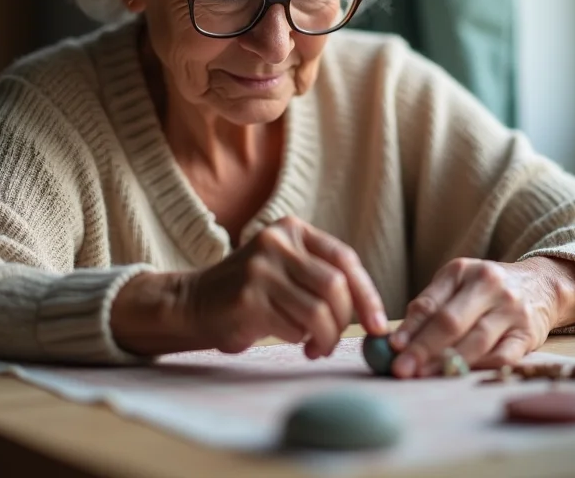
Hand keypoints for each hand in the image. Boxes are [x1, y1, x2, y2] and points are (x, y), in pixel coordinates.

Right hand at [111, 216, 387, 356]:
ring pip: (319, 311)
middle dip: (346, 320)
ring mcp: (261, 269)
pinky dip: (301, 340)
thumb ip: (320, 273)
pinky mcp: (248, 299)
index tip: (380, 323)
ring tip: (317, 346)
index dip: (368, 293)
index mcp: (291, 229)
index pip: (345, 258)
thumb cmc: (252, 290)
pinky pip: (294, 327)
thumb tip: (371, 309)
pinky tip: (294, 341)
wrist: (195, 301)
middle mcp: (277, 243)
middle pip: (336, 286)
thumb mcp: (286, 265)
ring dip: (326, 337)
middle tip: (337, 339)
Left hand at [388, 256, 574, 378]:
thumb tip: (398, 339)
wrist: (540, 284)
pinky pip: (502, 357)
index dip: (410, 326)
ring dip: (446, 362)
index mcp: (463, 270)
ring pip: (475, 341)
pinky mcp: (529, 334)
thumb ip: (431, 305)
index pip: (431, 302)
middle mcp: (489, 285)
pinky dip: (479, 368)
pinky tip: (459, 376)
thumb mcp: (457, 283)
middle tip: (402, 369)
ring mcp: (511, 310)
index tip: (392, 347)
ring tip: (423, 375)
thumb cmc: (485, 288)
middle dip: (423, 348)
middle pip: (451, 322)